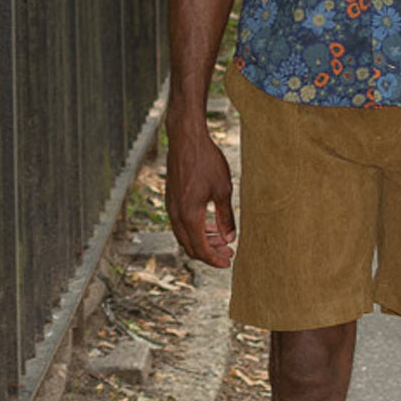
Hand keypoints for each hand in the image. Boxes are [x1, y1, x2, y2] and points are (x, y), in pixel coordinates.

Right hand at [164, 120, 236, 267]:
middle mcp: (176, 214)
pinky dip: (195, 229)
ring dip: (203, 240)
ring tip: (222, 239)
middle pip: (191, 246)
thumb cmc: (206, 161)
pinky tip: (209, 224)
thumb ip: (226, 217)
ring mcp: (171, 206)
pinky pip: (181, 223)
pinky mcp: (171, 198)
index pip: (201, 248)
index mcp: (189, 215)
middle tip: (228, 253)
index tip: (228, 262)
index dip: (215, 259)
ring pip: (185, 235)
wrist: (186, 138)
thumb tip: (230, 238)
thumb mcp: (223, 190)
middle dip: (210, 252)